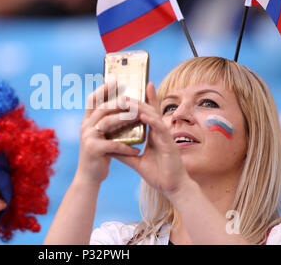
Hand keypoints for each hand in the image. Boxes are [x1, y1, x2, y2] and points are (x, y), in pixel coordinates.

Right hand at [75, 80, 140, 184]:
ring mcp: (88, 137)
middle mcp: (85, 126)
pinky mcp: (94, 150)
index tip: (115, 80)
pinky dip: (127, 147)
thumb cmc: (99, 155)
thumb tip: (122, 107)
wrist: (89, 177)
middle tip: (134, 98)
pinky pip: (114, 145)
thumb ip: (106, 123)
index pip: (92, 100)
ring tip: (140, 117)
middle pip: (103, 108)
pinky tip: (137, 150)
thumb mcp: (100, 136)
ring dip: (125, 118)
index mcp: (87, 121)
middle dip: (119, 102)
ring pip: (108, 122)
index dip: (103, 89)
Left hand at [114, 82, 190, 196]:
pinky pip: (161, 129)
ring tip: (128, 100)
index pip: (144, 115)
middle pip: (148, 111)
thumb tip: (107, 147)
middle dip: (135, 101)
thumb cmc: (158, 175)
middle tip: (122, 93)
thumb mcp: (136, 162)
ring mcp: (165, 137)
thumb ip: (124, 153)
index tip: (127, 92)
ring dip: (141, 107)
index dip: (139, 103)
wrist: (172, 188)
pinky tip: (144, 115)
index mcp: (153, 135)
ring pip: (153, 116)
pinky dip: (152, 121)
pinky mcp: (170, 144)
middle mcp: (159, 132)